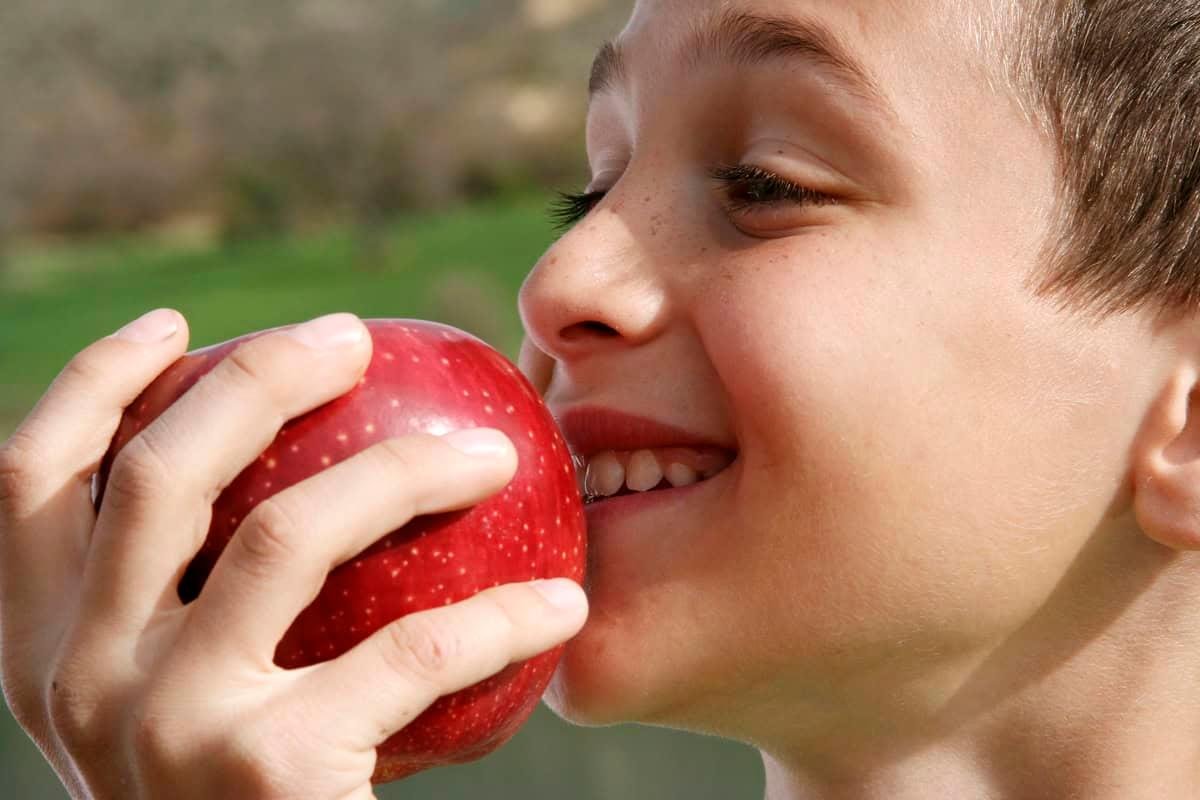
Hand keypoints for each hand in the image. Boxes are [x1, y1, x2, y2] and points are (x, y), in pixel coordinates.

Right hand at [0, 310, 587, 799]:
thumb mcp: (166, 710)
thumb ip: (180, 612)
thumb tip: (299, 468)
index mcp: (43, 652)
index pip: (31, 482)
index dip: (94, 384)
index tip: (173, 323)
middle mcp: (81, 680)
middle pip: (161, 474)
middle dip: (259, 377)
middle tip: (352, 338)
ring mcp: (170, 724)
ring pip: (289, 532)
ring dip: (409, 470)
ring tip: (496, 455)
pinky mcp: (272, 771)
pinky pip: (414, 652)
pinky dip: (501, 618)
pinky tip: (561, 602)